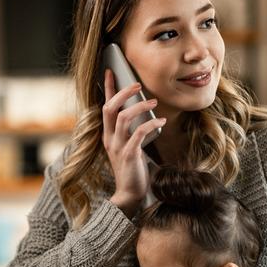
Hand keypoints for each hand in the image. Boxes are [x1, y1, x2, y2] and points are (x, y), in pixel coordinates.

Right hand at [101, 69, 165, 217]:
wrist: (130, 194)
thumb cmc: (133, 169)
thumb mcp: (129, 147)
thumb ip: (131, 132)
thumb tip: (142, 113)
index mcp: (108, 135)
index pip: (105, 107)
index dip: (107, 89)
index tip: (110, 71)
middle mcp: (110, 139)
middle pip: (110, 108)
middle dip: (123, 93)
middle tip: (137, 84)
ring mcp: (117, 147)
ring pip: (123, 118)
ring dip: (139, 107)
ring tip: (154, 102)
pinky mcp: (129, 155)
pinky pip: (137, 134)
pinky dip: (150, 124)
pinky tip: (161, 121)